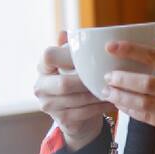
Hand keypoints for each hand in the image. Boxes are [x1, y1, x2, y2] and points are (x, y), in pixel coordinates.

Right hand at [34, 30, 116, 144]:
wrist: (76, 115)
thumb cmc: (76, 81)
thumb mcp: (73, 64)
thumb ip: (70, 49)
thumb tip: (64, 33)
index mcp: (42, 67)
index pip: (48, 56)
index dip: (66, 55)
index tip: (86, 56)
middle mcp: (40, 86)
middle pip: (64, 83)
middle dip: (87, 81)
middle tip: (108, 76)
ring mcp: (48, 105)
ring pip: (76, 99)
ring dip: (97, 94)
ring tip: (114, 88)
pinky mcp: (60, 120)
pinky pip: (83, 112)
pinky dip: (99, 107)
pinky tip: (111, 101)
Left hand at [100, 39, 154, 144]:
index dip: (130, 50)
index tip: (111, 47)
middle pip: (145, 83)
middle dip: (121, 79)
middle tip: (106, 76)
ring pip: (144, 103)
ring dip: (122, 97)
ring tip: (108, 92)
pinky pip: (149, 118)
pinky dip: (132, 111)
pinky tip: (122, 106)